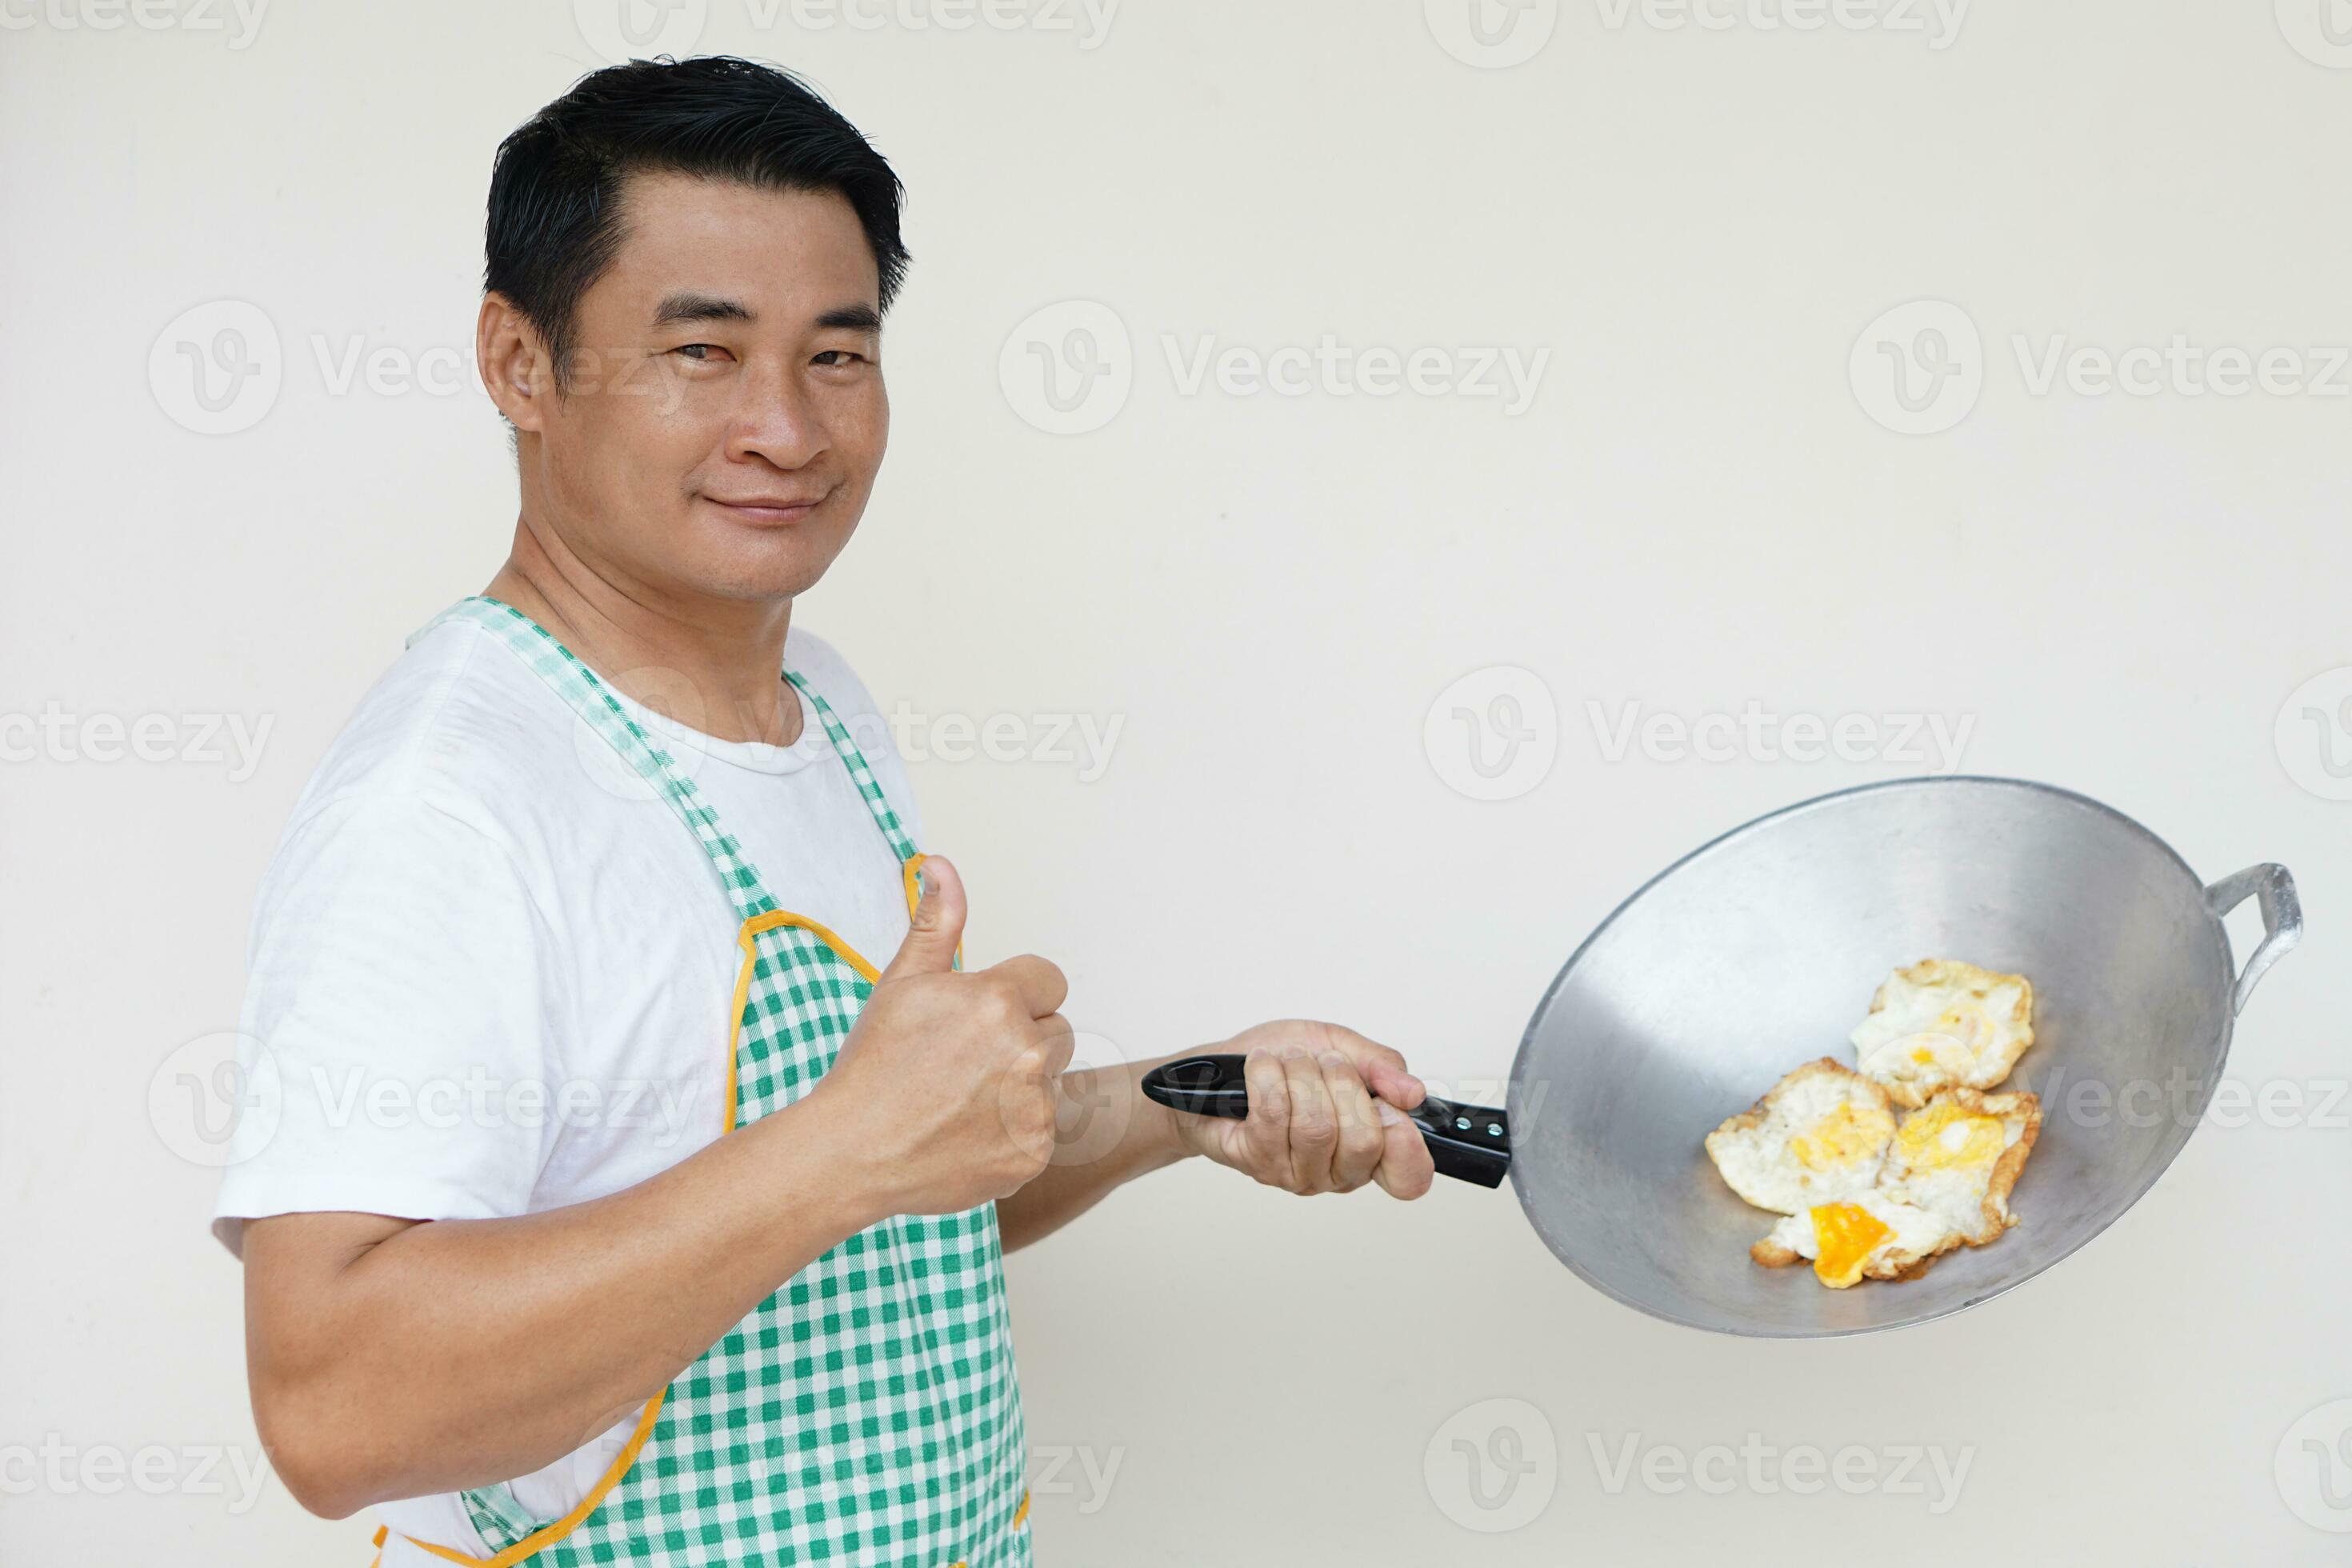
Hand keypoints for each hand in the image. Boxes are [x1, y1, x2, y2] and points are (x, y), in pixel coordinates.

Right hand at [814, 856, 1073, 1214]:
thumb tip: (942, 866)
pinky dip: (1012, 1132)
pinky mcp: (1034, 1151)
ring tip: (962, 1099)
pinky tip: (967, 1132)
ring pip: (1051, 1081)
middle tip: (964, 1061)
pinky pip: (1042, 1129)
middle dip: (1022, 1040)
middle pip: (1058, 1031)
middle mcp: (1028, 1050)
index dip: (1015, 996)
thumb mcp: (902, 983)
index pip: (1049, 981)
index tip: (978, 1019)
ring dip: (1020, 1087)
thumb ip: (937, 923)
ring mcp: (1035, 1106)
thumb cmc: (873, 1066)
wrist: (853, 1152)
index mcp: (999, 1000)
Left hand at [1169, 1021, 1436, 1199]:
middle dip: (1342, 1083)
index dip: (1409, 1148)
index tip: (1390, 1109)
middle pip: (1363, 1141)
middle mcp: (1336, 1172)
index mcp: (1369, 1149)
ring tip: (1289, 1059)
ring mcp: (1296, 1173)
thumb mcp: (1341, 1046)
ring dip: (1301, 1074)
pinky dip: (1268, 1076)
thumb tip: (1411, 1093)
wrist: (1220, 1070)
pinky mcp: (1258, 1161)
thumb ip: (1381, 1066)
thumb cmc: (1283, 1062)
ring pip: (1316, 1126)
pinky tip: (1262, 1065)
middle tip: (1323, 1062)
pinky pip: (1274, 1115)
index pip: (1408, 1178)